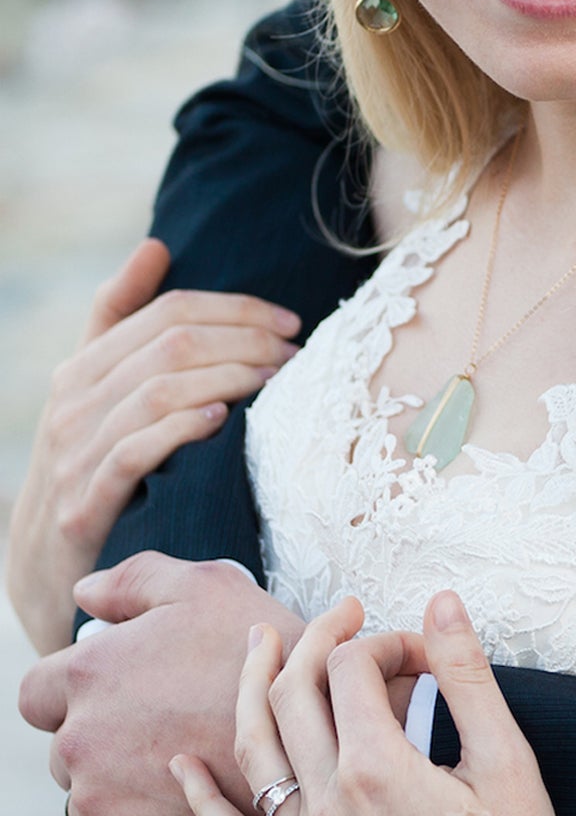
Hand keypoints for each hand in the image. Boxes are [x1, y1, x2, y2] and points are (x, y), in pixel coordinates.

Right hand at [6, 239, 299, 653]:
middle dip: (243, 341)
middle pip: (171, 344)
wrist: (41, 570)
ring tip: (275, 382)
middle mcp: (73, 401)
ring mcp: (75, 452)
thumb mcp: (96, 391)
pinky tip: (222, 420)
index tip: (288, 323)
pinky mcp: (85, 504)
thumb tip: (155, 246)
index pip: (167, 312)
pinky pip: (134, 452)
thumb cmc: (86, 466)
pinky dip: (181, 429)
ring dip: (228, 378)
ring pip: (158, 390)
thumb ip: (120, 317)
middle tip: (294, 355)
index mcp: (83, 367)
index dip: (234, 309)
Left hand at [17, 553, 310, 815]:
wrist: (326, 747)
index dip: (81, 697)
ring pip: (91, 806)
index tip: (125, 701)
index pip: (39, 695)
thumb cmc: (269, 654)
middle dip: (108, 746)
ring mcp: (96, 808)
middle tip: (173, 738)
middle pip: (68, 752)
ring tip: (191, 780)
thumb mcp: (209, 587)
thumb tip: (83, 594)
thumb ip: (136, 580)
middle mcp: (78, 741)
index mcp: (89, 674)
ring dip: (125, 797)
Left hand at [172, 593, 575, 815]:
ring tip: (258, 644)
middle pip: (295, 693)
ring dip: (251, 687)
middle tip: (347, 612)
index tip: (426, 652)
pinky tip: (182, 765)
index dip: (388, 640)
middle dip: (319, 639)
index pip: (354, 667)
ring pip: (256, 750)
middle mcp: (328, 808)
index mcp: (378, 770)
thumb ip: (466, 673)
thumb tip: (439, 600)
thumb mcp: (508, 758)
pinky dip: (203, 800)